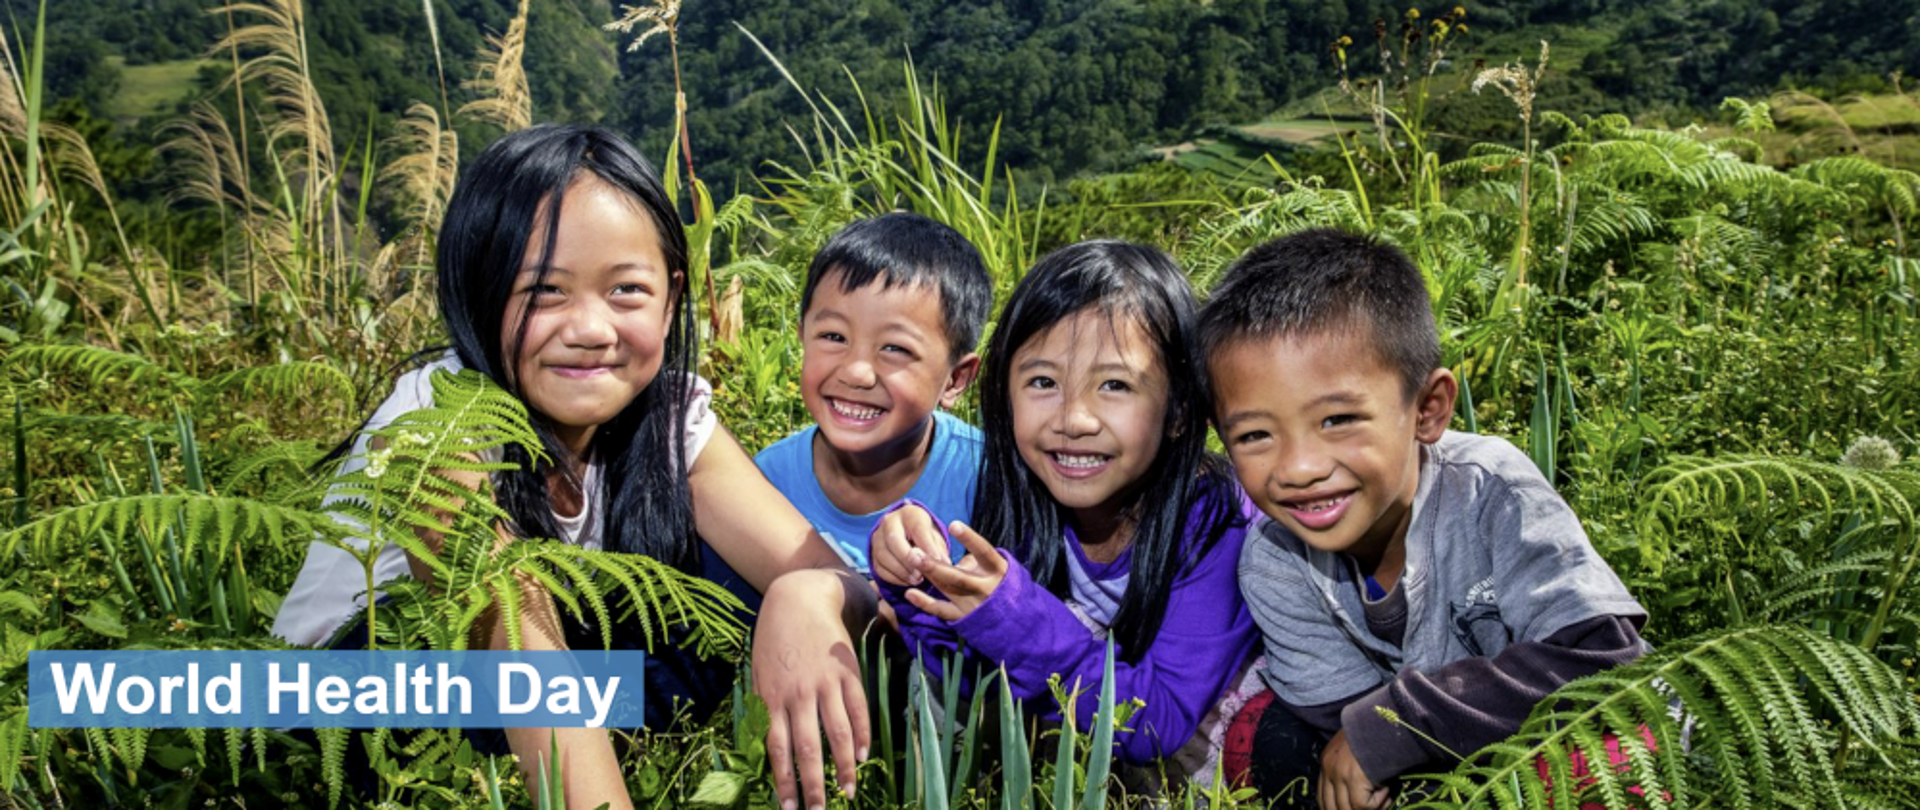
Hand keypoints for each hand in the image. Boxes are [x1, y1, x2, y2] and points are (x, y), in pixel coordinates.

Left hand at [754, 570, 871, 809]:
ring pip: (837, 734)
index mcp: (773, 697)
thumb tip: (769, 743)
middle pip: (808, 749)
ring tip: (847, 791)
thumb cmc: (773, 640)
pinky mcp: (847, 671)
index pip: (779, 750)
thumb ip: (766, 707)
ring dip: (843, 767)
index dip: (785, 782)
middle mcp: (799, 694)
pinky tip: (863, 755)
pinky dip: (861, 734)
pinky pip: (858, 709)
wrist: (798, 598)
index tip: (789, 808)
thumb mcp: (759, 673)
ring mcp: (826, 683)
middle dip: (814, 785)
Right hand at [870, 503, 950, 586]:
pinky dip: (894, 578)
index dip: (927, 545)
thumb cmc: (924, 536)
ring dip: (901, 571)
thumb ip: (938, 548)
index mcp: (909, 513)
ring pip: (883, 555)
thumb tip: (944, 562)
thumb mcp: (934, 536)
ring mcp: (878, 537)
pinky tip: (907, 582)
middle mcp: (889, 522)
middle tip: (921, 574)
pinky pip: (879, 568)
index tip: (937, 560)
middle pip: (893, 539)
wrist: (906, 535)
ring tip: (917, 579)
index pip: (917, 527)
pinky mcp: (873, 553)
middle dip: (907, 559)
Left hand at [901, 521, 1005, 621]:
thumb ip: (971, 560)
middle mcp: (986, 588)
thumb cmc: (1000, 582)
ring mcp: (975, 605)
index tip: (953, 524)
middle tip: (914, 552)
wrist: (1016, 617)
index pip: (983, 551)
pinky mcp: (965, 618)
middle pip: (958, 577)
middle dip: (935, 565)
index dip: (969, 538)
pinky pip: (942, 611)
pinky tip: (909, 593)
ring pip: (948, 590)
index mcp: (997, 570)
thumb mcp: (994, 566)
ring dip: (929, 576)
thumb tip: (946, 557)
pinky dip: (925, 603)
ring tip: (911, 561)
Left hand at [1319, 729, 1389, 809]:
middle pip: (1331, 807)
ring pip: (1348, 809)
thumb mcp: (1353, 751)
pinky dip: (1378, 803)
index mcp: (1326, 762)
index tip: (1350, 809)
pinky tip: (1387, 790)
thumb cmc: (1375, 735)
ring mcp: (1339, 774)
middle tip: (1370, 808)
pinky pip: (1363, 805)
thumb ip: (1347, 771)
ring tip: (1384, 797)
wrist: (1384, 720)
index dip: (1334, 809)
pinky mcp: (1353, 778)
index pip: (1322, 797)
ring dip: (1369, 808)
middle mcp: (1328, 769)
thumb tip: (1355, 801)